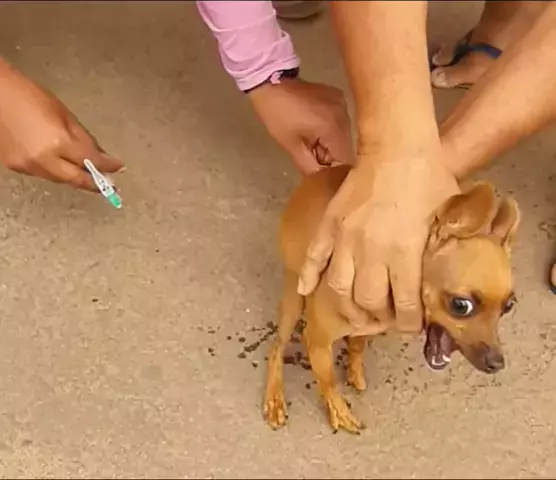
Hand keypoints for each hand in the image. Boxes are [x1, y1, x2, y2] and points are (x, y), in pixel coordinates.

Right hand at [0, 58, 122, 190]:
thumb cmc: (29, 96)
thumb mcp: (65, 114)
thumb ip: (84, 138)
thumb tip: (100, 154)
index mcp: (59, 142)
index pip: (91, 161)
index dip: (108, 166)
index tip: (118, 167)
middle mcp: (44, 159)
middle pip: (76, 179)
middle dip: (95, 184)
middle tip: (110, 186)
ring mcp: (28, 166)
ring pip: (59, 179)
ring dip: (75, 178)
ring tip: (88, 176)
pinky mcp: (15, 167)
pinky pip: (43, 173)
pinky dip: (56, 171)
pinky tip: (61, 165)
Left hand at [248, 78, 353, 174]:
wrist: (272, 81)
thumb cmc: (277, 115)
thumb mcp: (291, 146)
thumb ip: (310, 168)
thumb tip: (322, 181)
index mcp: (333, 127)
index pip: (345, 159)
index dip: (335, 171)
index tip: (323, 174)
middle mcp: (344, 115)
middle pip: (345, 148)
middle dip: (331, 157)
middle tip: (311, 155)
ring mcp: (343, 104)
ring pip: (343, 136)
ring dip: (330, 145)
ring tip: (310, 141)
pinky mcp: (339, 98)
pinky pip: (340, 123)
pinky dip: (330, 131)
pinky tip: (314, 128)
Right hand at [298, 151, 459, 332]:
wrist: (398, 148)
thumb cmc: (430, 180)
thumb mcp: (449, 219)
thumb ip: (442, 255)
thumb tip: (442, 283)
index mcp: (404, 252)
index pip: (403, 305)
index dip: (409, 323)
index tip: (411, 325)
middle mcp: (370, 251)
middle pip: (367, 302)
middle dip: (379, 318)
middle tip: (386, 317)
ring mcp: (345, 238)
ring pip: (338, 288)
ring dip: (346, 308)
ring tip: (356, 313)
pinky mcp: (330, 225)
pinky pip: (314, 257)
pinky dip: (308, 277)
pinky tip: (306, 291)